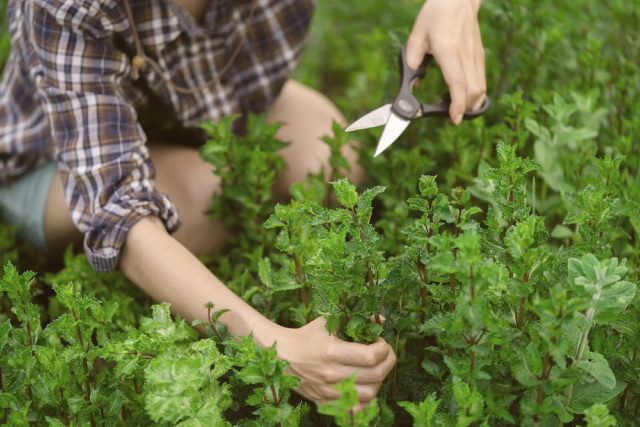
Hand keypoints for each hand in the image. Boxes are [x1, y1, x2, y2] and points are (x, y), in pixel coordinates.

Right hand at [275, 318, 395, 404]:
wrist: (283, 355)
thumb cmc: (308, 336)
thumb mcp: (328, 322)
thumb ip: (355, 319)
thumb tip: (380, 319)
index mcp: (332, 352)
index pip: (371, 356)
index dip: (383, 347)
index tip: (378, 340)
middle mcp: (331, 374)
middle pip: (376, 375)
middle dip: (388, 361)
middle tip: (383, 353)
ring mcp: (329, 391)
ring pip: (371, 394)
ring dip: (380, 379)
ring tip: (375, 367)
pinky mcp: (327, 401)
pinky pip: (357, 408)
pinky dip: (367, 399)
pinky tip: (365, 384)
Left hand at [406, 0, 485, 124]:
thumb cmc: (435, 15)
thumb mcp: (416, 37)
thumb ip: (411, 62)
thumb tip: (415, 84)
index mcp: (448, 50)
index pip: (457, 83)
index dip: (457, 104)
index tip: (454, 118)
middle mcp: (465, 54)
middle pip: (473, 90)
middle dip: (465, 109)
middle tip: (452, 116)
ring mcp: (476, 55)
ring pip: (481, 87)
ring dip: (472, 103)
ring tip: (459, 110)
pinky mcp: (480, 55)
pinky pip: (481, 80)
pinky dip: (476, 93)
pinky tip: (465, 98)